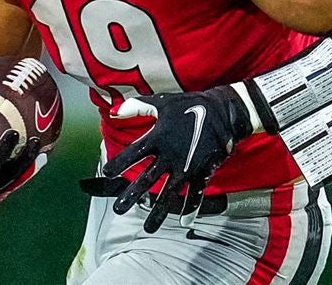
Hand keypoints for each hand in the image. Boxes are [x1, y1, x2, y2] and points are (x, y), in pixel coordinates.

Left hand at [101, 86, 252, 232]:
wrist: (224, 111)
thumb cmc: (190, 105)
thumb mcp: (162, 102)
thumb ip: (138, 106)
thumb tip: (115, 109)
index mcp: (158, 137)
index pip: (133, 154)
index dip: (119, 164)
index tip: (107, 173)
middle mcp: (169, 155)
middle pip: (146, 180)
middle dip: (131, 195)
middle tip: (118, 209)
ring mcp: (186, 166)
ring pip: (169, 194)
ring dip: (158, 212)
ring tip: (148, 228)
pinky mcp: (202, 171)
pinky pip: (196, 193)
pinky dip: (191, 208)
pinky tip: (184, 221)